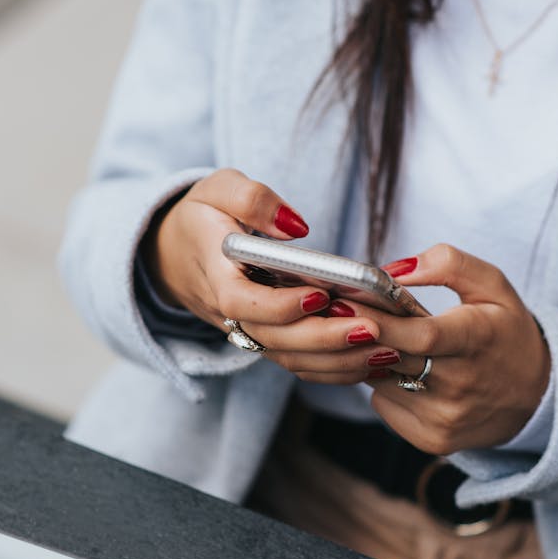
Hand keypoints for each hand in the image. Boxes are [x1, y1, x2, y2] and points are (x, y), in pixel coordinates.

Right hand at [145, 168, 401, 377]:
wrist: (171, 254)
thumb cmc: (202, 217)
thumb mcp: (217, 189)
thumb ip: (252, 199)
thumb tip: (296, 226)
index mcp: (216, 277)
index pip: (245, 303)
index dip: (281, 306)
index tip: (320, 294)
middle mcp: (232, 315)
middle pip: (277, 340)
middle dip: (326, 340)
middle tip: (373, 330)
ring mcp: (250, 333)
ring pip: (292, 360)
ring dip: (340, 361)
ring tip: (386, 350)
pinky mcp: (268, 341)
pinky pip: (300, 364)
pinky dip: (337, 369)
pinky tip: (375, 361)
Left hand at [356, 244, 550, 453]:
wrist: (536, 397)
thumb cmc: (505, 331)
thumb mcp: (492, 285)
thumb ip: (448, 264)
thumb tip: (394, 270)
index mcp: (476, 339)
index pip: (421, 335)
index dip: (380, 321)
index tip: (344, 303)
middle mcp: (460, 384)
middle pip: (391, 359)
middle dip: (359, 335)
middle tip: (338, 314)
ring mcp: (445, 417)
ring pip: (380, 382)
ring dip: (373, 359)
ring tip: (387, 343)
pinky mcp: (433, 440)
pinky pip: (384, 406)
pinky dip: (385, 387)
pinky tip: (407, 375)